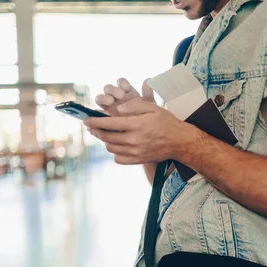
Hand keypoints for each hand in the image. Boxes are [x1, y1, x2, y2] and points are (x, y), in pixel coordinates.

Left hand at [84, 98, 199, 164]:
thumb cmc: (167, 122)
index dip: (95, 121)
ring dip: (106, 141)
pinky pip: (118, 159)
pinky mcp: (138, 160)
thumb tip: (117, 109)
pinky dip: (115, 153)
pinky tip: (118, 146)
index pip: (108, 123)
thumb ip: (134, 106)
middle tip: (92, 127)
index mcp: (136, 125)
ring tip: (107, 135)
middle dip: (96, 131)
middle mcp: (134, 140)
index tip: (86, 120)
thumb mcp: (152, 107)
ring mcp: (136, 152)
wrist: (180, 142)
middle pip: (106, 137)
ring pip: (111, 148)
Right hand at [95, 78, 155, 116]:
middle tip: (119, 96)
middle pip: (108, 88)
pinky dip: (95, 114)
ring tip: (109, 103)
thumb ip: (148, 94)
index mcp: (127, 92)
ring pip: (100, 98)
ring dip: (103, 98)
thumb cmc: (147, 117)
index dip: (122, 83)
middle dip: (112, 90)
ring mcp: (108, 107)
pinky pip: (96, 114)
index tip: (126, 89)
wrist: (142, 133)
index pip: (121, 82)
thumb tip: (148, 80)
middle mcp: (116, 97)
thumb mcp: (150, 107)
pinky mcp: (103, 117)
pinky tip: (100, 114)